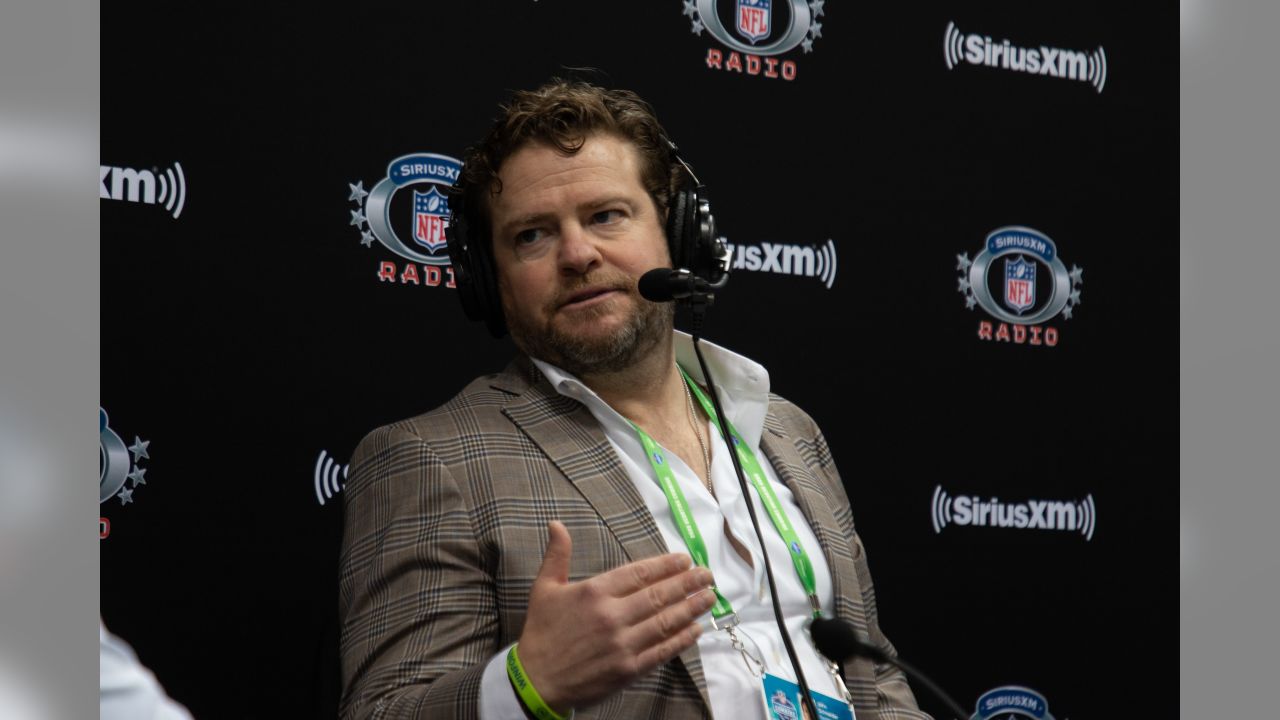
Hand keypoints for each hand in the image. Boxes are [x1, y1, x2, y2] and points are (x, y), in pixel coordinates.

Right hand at [515, 521, 717, 713]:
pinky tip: (695, 629)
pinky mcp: (628, 669)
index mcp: (594, 592)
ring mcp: (622, 644)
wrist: (536, 680)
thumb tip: (557, 524)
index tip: (684, 559)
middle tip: (707, 575)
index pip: (639, 573)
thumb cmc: (541, 633)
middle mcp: (612, 615)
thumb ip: (556, 555)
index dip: (666, 565)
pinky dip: (681, 640)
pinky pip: (661, 651)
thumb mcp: (544, 589)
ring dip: (691, 608)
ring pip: (665, 621)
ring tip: (709, 597)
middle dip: (687, 583)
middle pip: (659, 594)